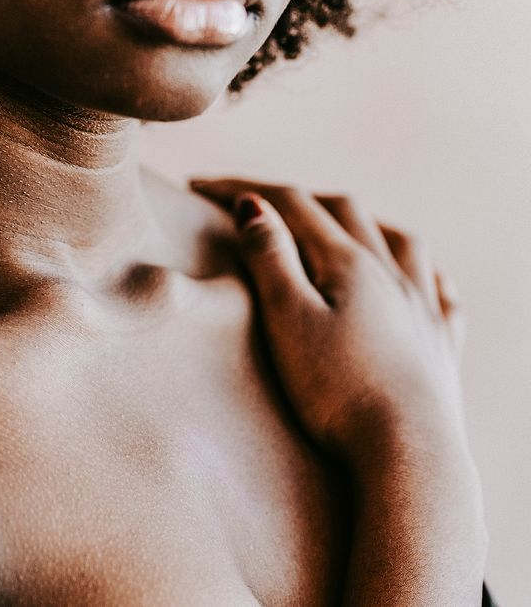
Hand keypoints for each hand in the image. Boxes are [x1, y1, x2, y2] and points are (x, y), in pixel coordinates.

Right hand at [191, 178, 468, 466]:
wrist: (406, 452)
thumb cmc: (337, 391)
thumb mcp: (287, 318)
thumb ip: (271, 257)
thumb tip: (255, 206)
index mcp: (348, 263)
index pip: (290, 204)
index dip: (241, 189)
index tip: (198, 185)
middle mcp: (392, 273)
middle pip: (343, 211)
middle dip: (295, 198)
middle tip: (255, 204)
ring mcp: (423, 307)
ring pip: (400, 240)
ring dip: (363, 222)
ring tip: (338, 227)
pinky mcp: (440, 344)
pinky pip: (440, 290)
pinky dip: (421, 270)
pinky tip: (419, 277)